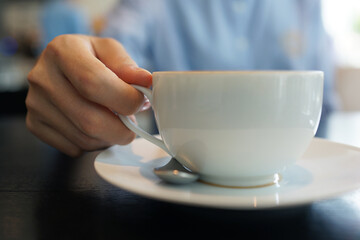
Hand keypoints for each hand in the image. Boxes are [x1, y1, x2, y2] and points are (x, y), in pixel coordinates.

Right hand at [25, 35, 151, 156]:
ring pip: (84, 139)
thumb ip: (128, 66)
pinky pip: (74, 148)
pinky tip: (98, 128)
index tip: (140, 102)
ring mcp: (35, 104)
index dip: (124, 99)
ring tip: (115, 122)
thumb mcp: (111, 51)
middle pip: (89, 120)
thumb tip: (146, 81)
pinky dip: (94, 144)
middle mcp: (42, 78)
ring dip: (109, 137)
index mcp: (63, 51)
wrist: (63, 67)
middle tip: (132, 123)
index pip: (93, 83)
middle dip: (121, 129)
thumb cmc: (92, 58)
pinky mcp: (35, 124)